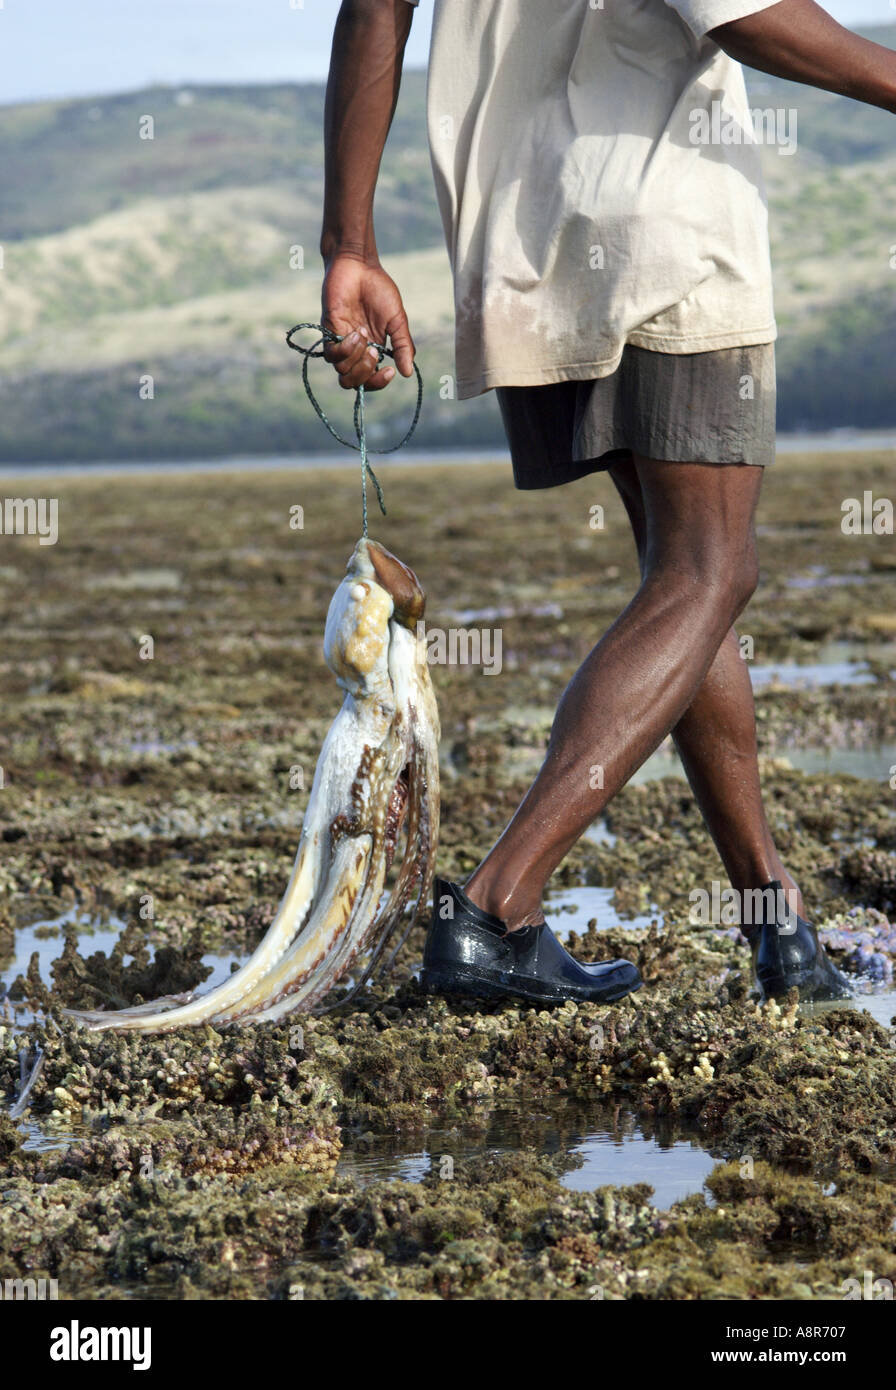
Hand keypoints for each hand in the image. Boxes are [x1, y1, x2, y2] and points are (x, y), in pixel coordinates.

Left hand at [320, 254, 415, 390]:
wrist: (359, 266)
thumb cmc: (379, 290)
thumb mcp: (397, 320)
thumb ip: (403, 346)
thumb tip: (407, 373)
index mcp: (372, 350)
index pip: (370, 379)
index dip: (378, 382)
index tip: (390, 372)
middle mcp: (354, 351)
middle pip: (353, 382)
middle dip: (365, 374)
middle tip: (375, 352)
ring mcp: (340, 342)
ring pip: (342, 372)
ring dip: (357, 359)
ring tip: (364, 333)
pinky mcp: (328, 332)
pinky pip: (332, 355)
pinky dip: (345, 350)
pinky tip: (356, 333)